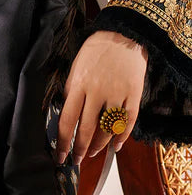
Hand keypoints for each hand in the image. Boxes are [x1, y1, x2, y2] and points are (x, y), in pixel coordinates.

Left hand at [56, 30, 147, 164]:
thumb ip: (71, 90)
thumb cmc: (95, 50)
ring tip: (93, 154)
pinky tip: (116, 147)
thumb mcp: (75, 67)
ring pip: (107, 129)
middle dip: (80, 149)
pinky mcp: (134, 94)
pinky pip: (128, 121)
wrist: (124, 34)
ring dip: (99, 146)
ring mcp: (117, 94)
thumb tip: (65, 114)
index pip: (67, 120)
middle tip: (76, 161)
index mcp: (78, 85)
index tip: (60, 155)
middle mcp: (97, 92)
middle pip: (87, 129)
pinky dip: (122, 137)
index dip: (63, 141)